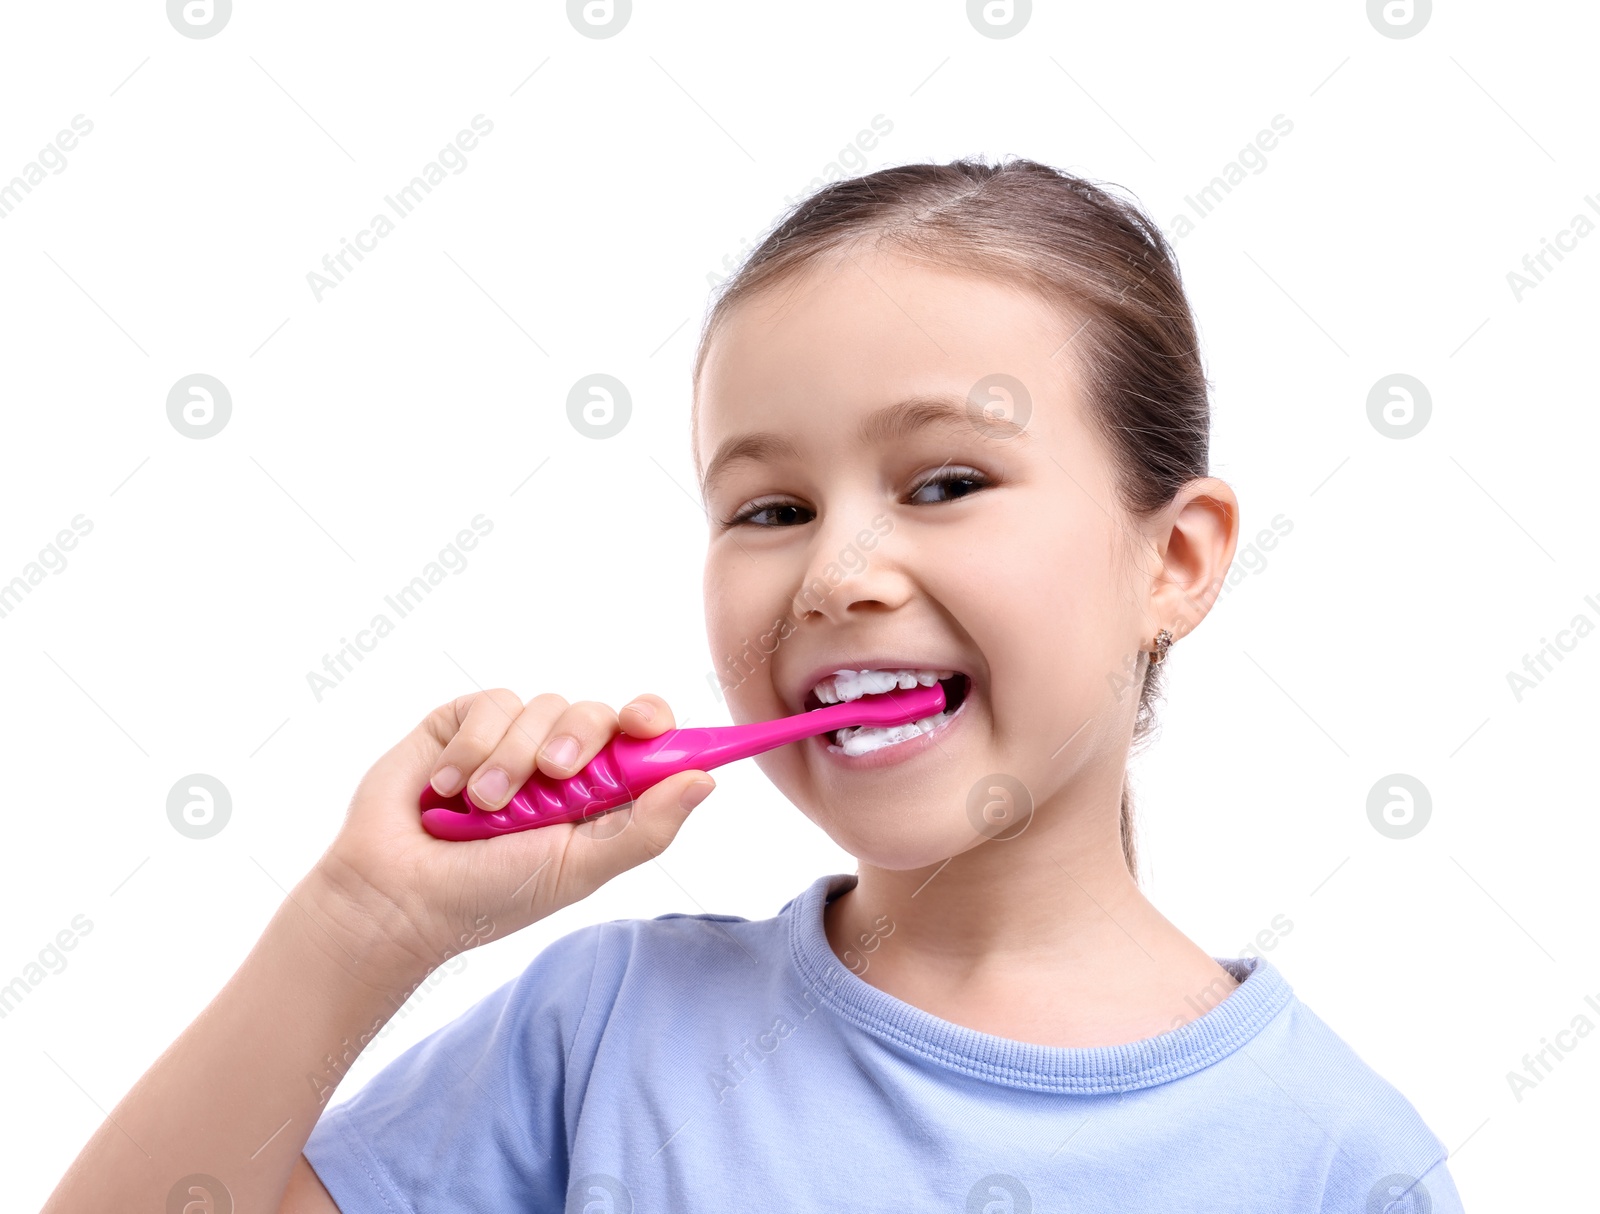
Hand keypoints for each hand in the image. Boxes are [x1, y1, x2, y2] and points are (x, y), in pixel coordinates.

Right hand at [310, 689, 714, 978]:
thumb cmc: (491, 895)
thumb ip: (644, 828)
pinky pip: (492, 704)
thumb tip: (705, 781)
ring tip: (483, 806)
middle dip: (577, 740)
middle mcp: (558, 760)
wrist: (400, 896)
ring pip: (543, 706)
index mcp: (596, 794)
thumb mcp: (579, 869)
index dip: (651, 720)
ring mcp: (510, 739)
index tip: (648, 725)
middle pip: (595, 714)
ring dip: (514, 758)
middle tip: (553, 776)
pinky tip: (448, 788)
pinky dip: (473, 747)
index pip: (641, 739)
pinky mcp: (463, 723)